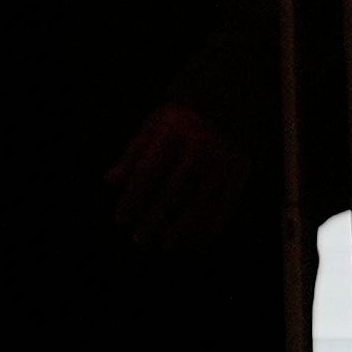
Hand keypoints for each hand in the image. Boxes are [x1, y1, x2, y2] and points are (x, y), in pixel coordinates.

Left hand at [106, 101, 250, 250]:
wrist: (225, 107)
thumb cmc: (179, 124)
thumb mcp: (152, 128)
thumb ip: (132, 155)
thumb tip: (110, 182)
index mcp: (172, 133)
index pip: (147, 173)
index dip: (132, 199)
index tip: (121, 219)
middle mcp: (199, 147)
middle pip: (171, 194)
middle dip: (152, 220)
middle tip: (138, 239)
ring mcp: (222, 162)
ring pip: (199, 206)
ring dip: (180, 230)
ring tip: (165, 243)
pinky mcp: (240, 173)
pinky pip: (224, 209)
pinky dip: (208, 229)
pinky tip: (192, 241)